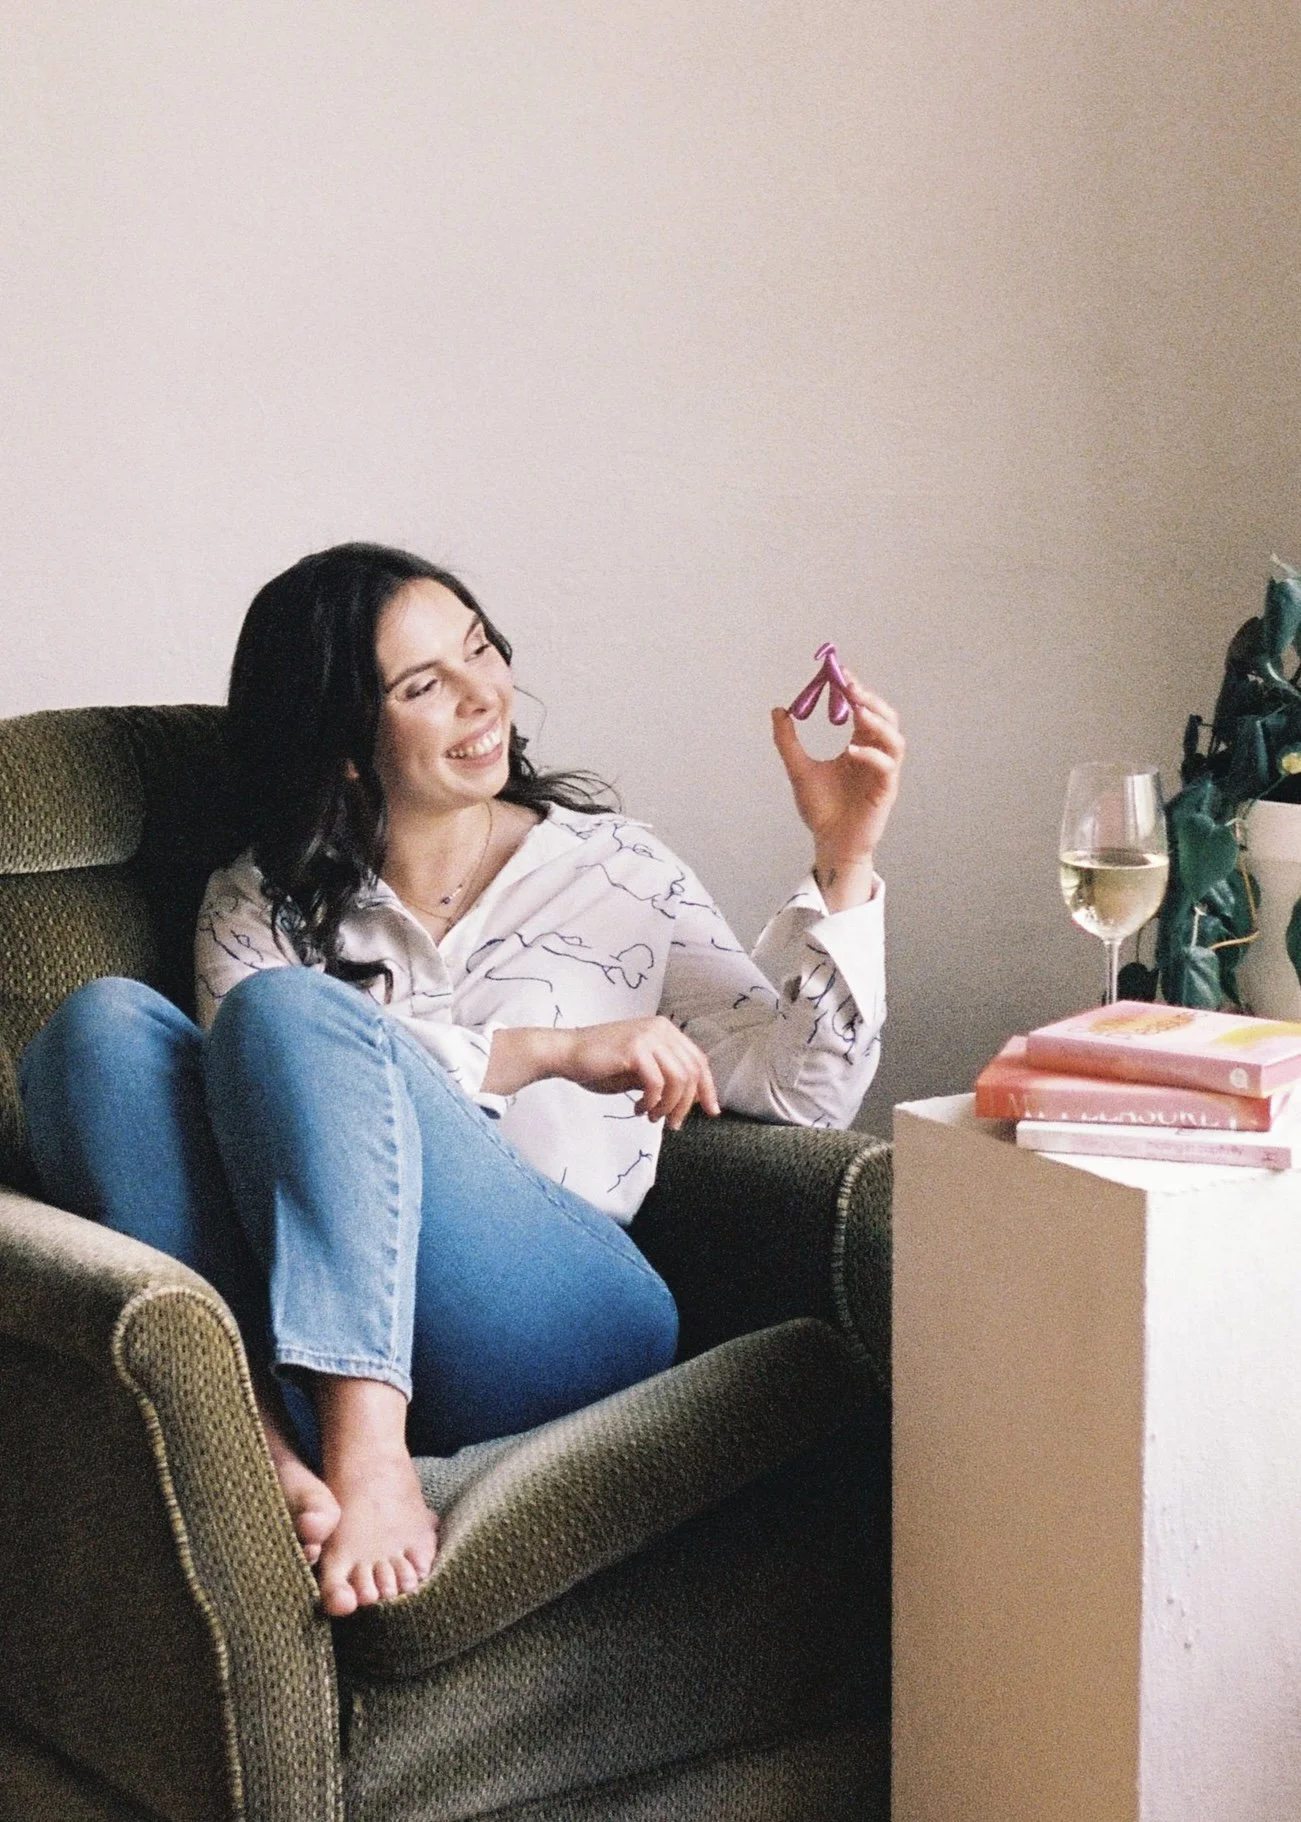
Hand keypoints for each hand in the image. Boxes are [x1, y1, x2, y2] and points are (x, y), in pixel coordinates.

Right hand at [558, 1017, 720, 1128]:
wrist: (566, 1054)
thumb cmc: (601, 1065)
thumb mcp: (640, 1072)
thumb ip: (665, 1079)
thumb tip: (692, 1100)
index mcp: (665, 1030)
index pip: (698, 1061)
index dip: (707, 1088)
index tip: (711, 1111)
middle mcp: (661, 1028)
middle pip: (692, 1072)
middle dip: (686, 1104)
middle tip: (673, 1125)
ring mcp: (648, 1036)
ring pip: (679, 1079)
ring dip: (669, 1106)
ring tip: (652, 1117)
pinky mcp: (635, 1048)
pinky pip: (657, 1083)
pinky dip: (652, 1102)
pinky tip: (638, 1108)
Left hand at [771, 666, 904, 903]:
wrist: (829, 842)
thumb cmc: (821, 809)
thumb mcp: (798, 769)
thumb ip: (788, 741)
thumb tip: (778, 710)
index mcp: (859, 746)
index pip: (864, 710)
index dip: (855, 689)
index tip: (840, 672)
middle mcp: (875, 755)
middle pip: (886, 718)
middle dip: (870, 699)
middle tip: (849, 686)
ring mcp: (883, 773)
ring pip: (895, 739)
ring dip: (878, 722)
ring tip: (857, 710)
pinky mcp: (885, 791)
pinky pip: (886, 767)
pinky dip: (872, 755)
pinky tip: (852, 749)